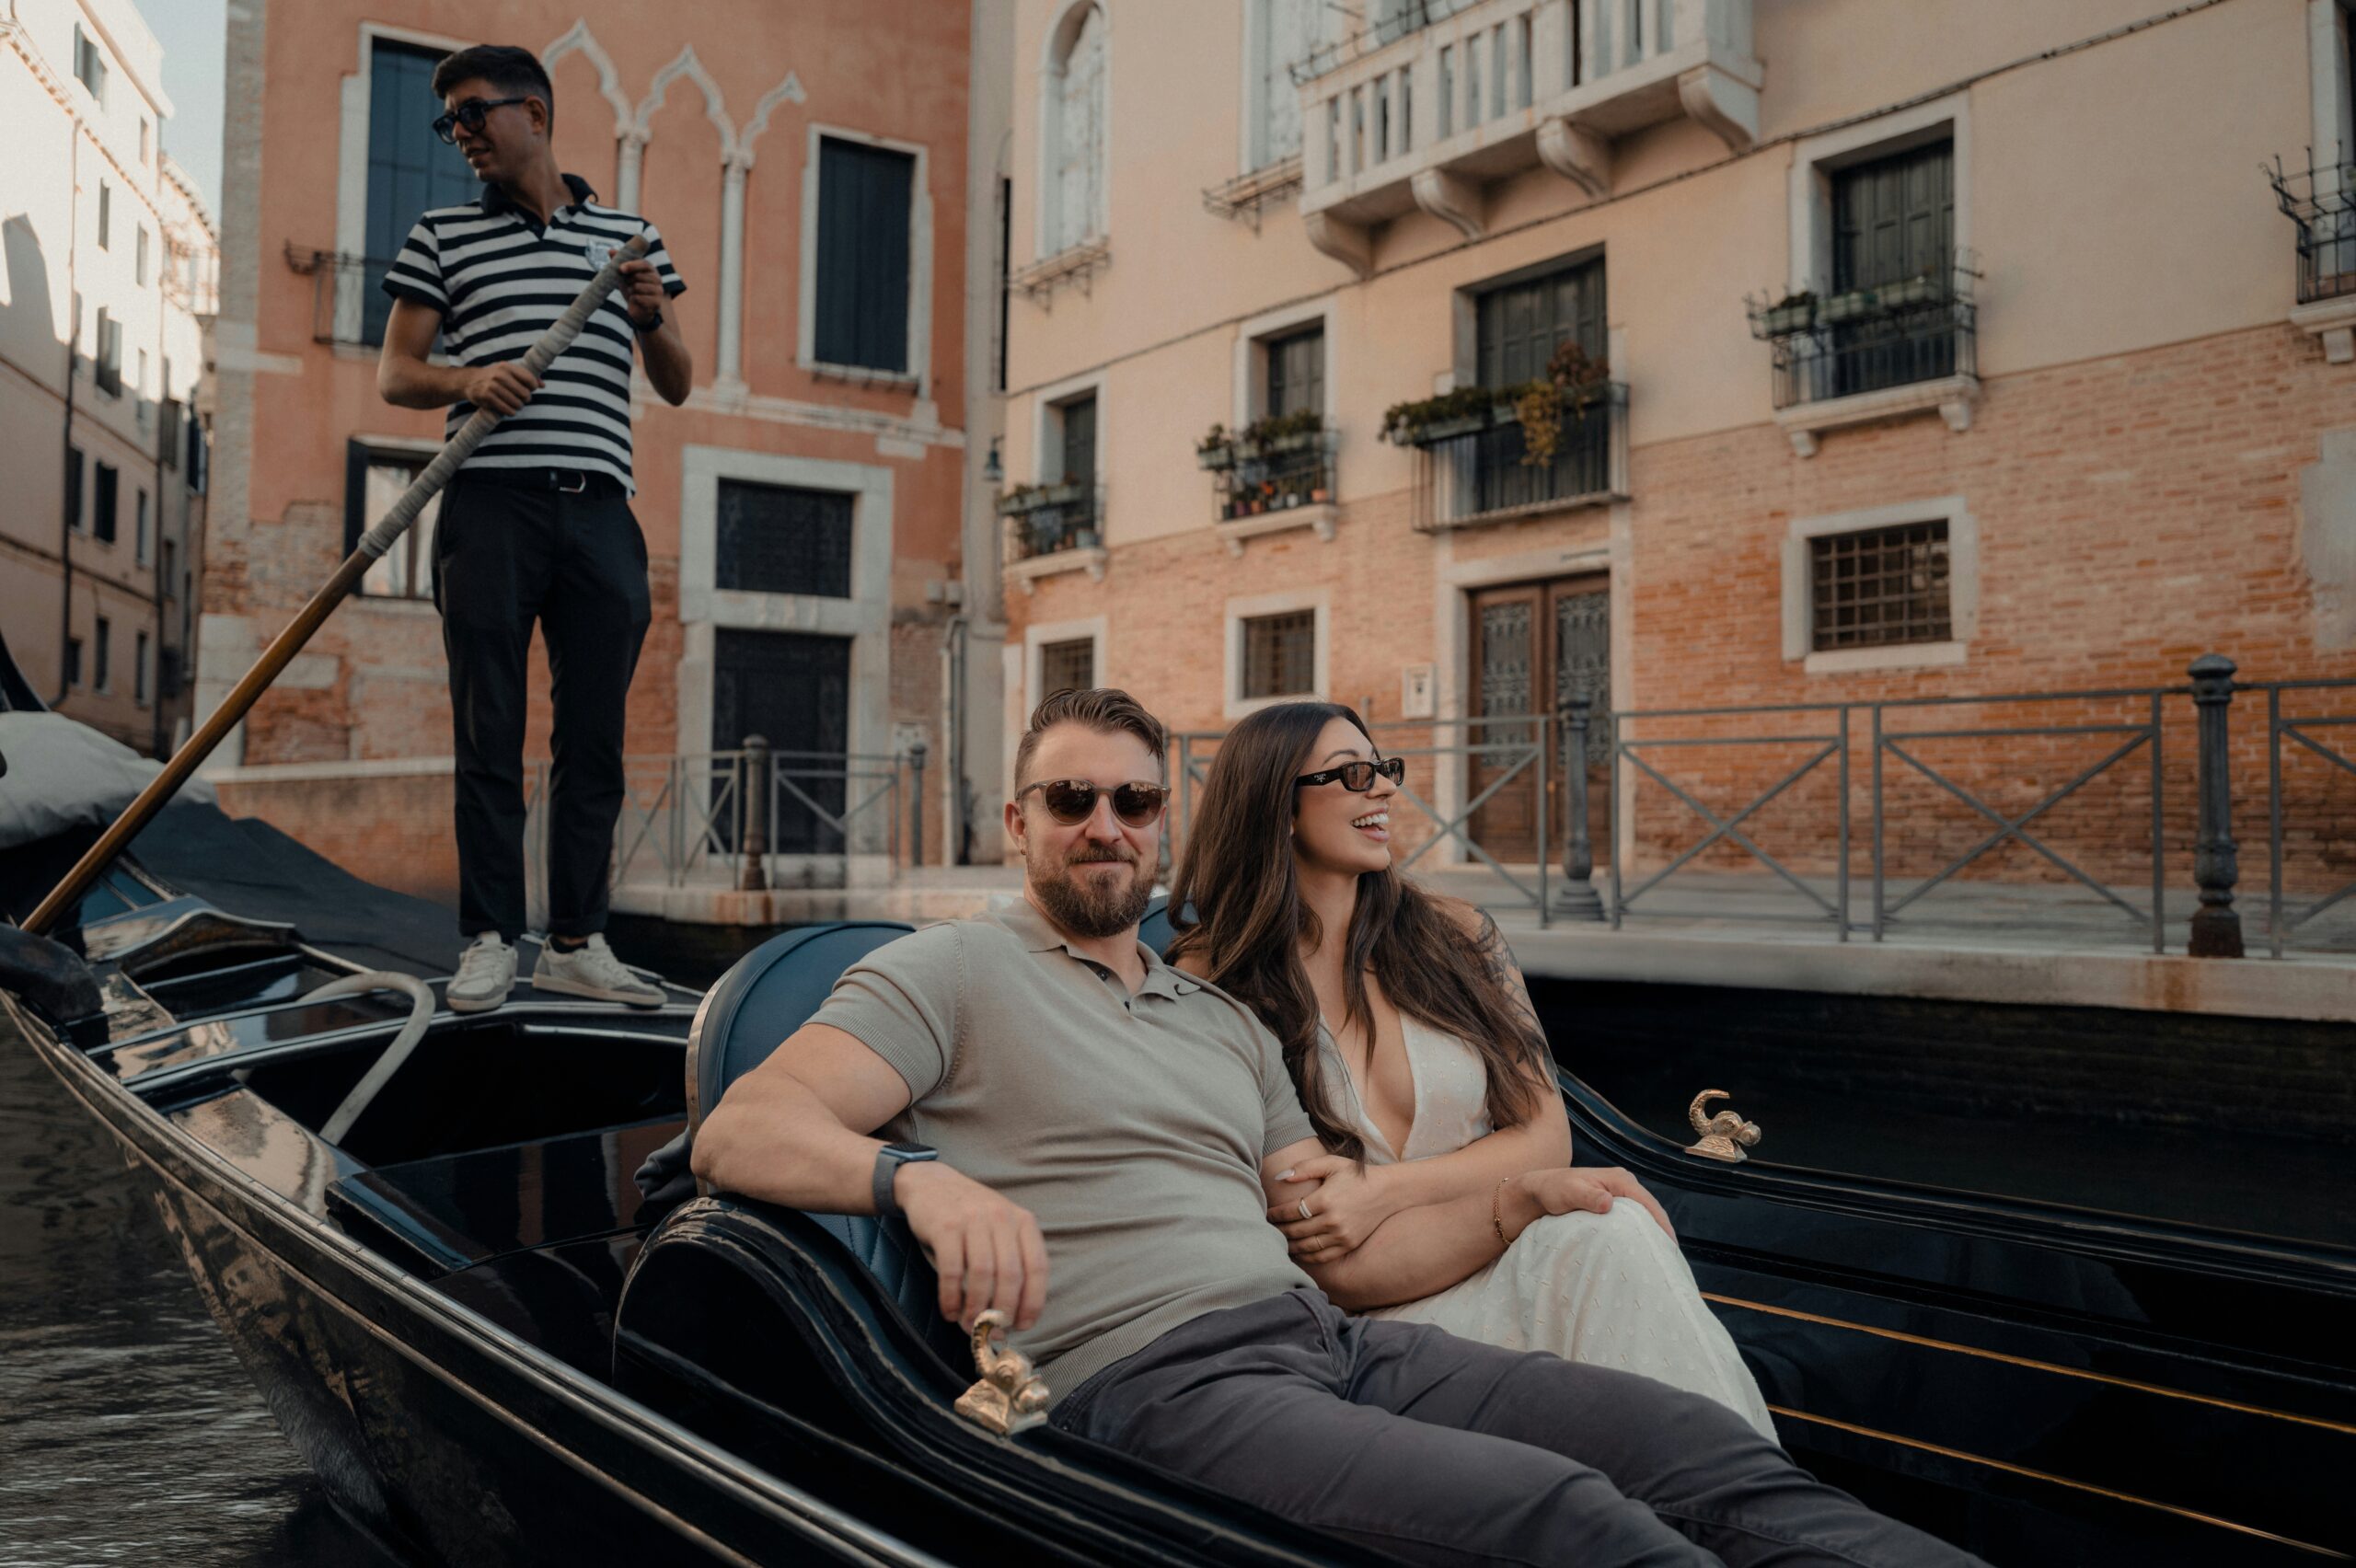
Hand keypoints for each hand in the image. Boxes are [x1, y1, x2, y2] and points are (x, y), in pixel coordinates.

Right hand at [463, 361, 539, 416]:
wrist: (469, 381)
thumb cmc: (495, 377)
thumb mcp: (508, 372)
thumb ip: (526, 376)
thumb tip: (543, 385)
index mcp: (507, 367)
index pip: (530, 379)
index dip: (533, 387)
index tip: (529, 389)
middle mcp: (500, 375)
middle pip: (525, 393)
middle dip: (526, 399)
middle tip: (521, 399)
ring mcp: (492, 386)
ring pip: (517, 403)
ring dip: (518, 407)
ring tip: (515, 404)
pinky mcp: (487, 397)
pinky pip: (507, 410)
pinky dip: (511, 412)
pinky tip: (509, 410)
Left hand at [618, 258, 666, 328]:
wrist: (638, 309)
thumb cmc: (632, 289)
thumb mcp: (624, 275)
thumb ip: (619, 262)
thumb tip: (610, 250)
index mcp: (651, 269)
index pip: (643, 264)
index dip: (632, 265)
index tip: (621, 269)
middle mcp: (657, 279)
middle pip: (638, 276)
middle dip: (628, 281)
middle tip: (628, 285)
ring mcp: (658, 291)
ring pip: (637, 287)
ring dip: (630, 291)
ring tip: (632, 293)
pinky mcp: (656, 302)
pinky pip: (639, 298)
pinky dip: (633, 300)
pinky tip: (635, 300)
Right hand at [893, 1161, 1049, 1332]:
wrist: (929, 1182)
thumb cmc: (969, 1216)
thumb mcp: (999, 1227)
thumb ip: (1009, 1261)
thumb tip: (1011, 1317)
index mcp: (1022, 1220)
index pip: (1038, 1267)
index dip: (1033, 1301)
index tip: (1022, 1325)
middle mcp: (1001, 1217)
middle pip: (1011, 1275)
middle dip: (1003, 1311)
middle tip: (992, 1331)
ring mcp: (973, 1219)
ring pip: (982, 1275)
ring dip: (976, 1308)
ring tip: (969, 1325)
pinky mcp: (945, 1226)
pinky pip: (952, 1270)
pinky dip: (951, 1297)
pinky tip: (949, 1310)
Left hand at [1266, 1154, 1397, 1266]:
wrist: (1387, 1191)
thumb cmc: (1356, 1175)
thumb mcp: (1332, 1164)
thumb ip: (1305, 1168)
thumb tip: (1279, 1177)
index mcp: (1325, 1199)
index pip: (1291, 1211)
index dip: (1276, 1214)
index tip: (1267, 1214)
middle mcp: (1332, 1220)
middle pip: (1296, 1230)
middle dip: (1279, 1230)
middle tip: (1267, 1229)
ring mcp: (1341, 1235)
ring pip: (1306, 1246)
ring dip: (1289, 1245)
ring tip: (1278, 1241)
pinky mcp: (1348, 1245)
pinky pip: (1321, 1256)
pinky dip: (1306, 1256)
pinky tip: (1297, 1252)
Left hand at [1510, 1166, 1675, 1244]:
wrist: (1538, 1192)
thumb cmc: (1553, 1190)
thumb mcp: (1569, 1192)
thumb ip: (1588, 1197)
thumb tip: (1608, 1203)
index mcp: (1620, 1180)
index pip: (1648, 1203)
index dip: (1661, 1224)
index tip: (1669, 1246)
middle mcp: (1624, 1185)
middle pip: (1651, 1211)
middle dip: (1662, 1232)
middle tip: (1670, 1259)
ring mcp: (1620, 1196)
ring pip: (1643, 1217)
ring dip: (1652, 1234)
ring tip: (1661, 1259)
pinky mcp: (1613, 1206)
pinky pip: (1633, 1221)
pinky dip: (1640, 1234)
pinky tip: (1643, 1250)